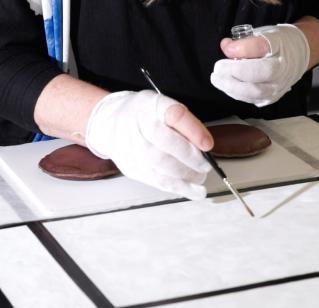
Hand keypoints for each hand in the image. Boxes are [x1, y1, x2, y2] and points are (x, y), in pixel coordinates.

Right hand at [85, 90, 212, 199]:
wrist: (110, 124)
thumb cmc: (142, 114)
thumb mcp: (163, 105)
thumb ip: (184, 121)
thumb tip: (206, 144)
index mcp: (148, 107)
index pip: (174, 116)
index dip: (193, 131)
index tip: (208, 145)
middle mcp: (138, 129)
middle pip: (167, 148)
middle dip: (192, 160)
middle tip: (206, 165)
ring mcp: (133, 152)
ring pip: (163, 169)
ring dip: (188, 176)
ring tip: (201, 177)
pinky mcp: (134, 170)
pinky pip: (160, 182)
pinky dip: (181, 188)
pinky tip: (195, 192)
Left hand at [210, 24, 309, 106]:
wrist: (297, 58)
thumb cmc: (277, 45)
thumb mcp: (264, 35)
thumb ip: (245, 41)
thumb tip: (226, 47)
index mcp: (279, 49)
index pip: (260, 48)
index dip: (241, 49)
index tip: (227, 47)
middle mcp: (281, 71)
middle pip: (257, 74)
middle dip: (232, 73)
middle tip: (217, 68)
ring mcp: (277, 88)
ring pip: (252, 92)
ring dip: (230, 87)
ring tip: (217, 78)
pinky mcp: (270, 98)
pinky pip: (250, 99)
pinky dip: (235, 93)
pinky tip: (226, 85)